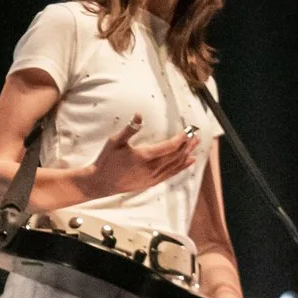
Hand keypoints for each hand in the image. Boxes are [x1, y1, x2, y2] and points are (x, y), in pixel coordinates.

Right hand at [58, 114, 200, 201]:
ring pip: (175, 165)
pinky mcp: (151, 182)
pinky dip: (182, 167)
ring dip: (187, 154)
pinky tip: (189, 161)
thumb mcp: (115, 141)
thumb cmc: (107, 160)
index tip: (188, 130)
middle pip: (175, 156)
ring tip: (196, 146)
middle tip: (196, 135)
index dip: (181, 138)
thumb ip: (129, 128)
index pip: (169, 147)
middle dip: (187, 145)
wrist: (101, 182)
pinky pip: (171, 174)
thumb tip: (139, 114)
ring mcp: (152, 177)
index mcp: (144, 156)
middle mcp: (151, 168)